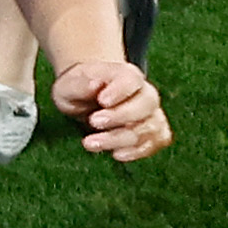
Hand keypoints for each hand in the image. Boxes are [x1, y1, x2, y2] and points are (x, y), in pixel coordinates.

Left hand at [51, 60, 172, 161]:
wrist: (87, 100)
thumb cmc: (80, 90)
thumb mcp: (70, 84)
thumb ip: (80, 85)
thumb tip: (94, 85)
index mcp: (126, 74)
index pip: (132, 79)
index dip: (120, 91)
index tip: (102, 100)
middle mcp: (145, 92)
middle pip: (146, 104)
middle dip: (121, 116)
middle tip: (93, 121)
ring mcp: (152, 113)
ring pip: (150, 127)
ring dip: (121, 139)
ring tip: (91, 143)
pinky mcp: (154, 132)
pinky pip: (157, 141)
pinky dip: (139, 150)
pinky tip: (116, 154)